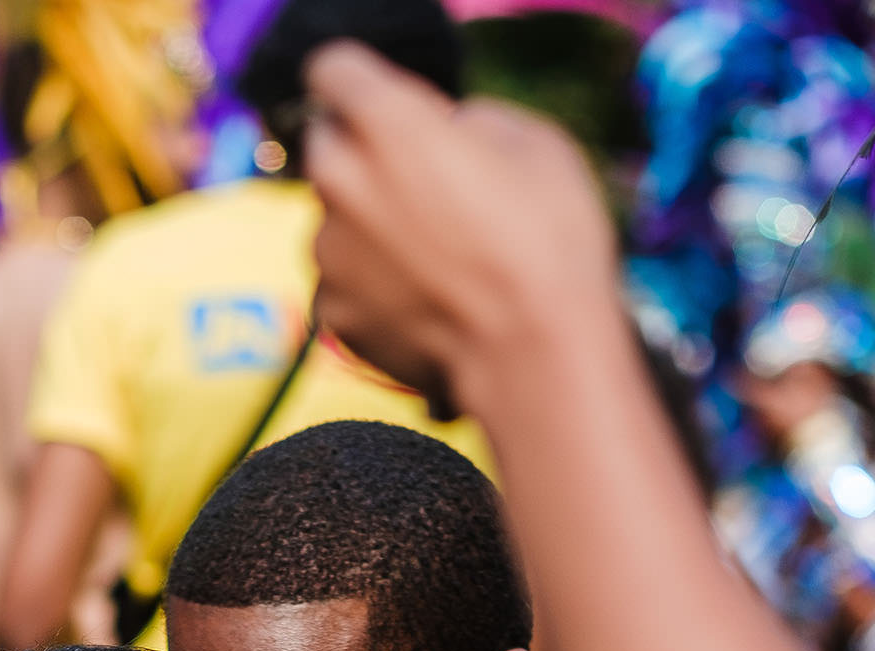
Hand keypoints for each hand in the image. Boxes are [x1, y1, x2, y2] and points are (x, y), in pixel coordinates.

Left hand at [304, 45, 618, 406]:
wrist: (534, 356)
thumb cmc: (547, 244)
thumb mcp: (533, 142)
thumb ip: (469, 122)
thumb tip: (449, 133)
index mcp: (386, 120)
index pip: (333, 70)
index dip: (360, 86)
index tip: (383, 105)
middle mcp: (343, 181)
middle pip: (327, 147)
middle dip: (362, 156)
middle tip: (418, 187)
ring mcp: (331, 255)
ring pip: (334, 222)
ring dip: (366, 228)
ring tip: (430, 259)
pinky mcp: (335, 314)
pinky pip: (344, 285)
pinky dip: (370, 289)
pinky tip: (421, 302)